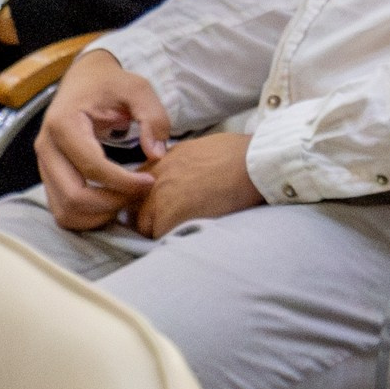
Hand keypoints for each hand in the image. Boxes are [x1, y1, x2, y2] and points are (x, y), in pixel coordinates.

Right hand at [35, 48, 172, 230]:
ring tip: (127, 200)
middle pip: (74, 196)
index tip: (151, 181)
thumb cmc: (111, 84)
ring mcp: (43, 165)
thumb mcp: (139, 88)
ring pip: (64, 210)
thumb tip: (156, 155)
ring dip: (98, 215)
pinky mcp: (48, 176)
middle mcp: (46, 147)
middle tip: (140, 194)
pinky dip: (88, 216)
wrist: (84, 80)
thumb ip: (153, 117)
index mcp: (64, 124)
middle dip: (112, 203)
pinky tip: (113, 202)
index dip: (124, 181)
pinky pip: (62, 210)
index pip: (92, 167)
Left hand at [129, 133, 262, 238]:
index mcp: (164, 160)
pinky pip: (159, 236)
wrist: (253, 162)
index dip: (149, 200)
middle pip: (136, 208)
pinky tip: (186, 238)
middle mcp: (156, 178)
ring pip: (145, 226)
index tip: (160, 208)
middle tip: (170, 225)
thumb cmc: (238, 153)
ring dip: (160, 231)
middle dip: (150, 217)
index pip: (138, 186)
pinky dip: (171, 240)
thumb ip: (183, 162)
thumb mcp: (201, 148)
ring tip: (181, 233)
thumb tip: (183, 174)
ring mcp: (160, 197)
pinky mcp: (170, 216)